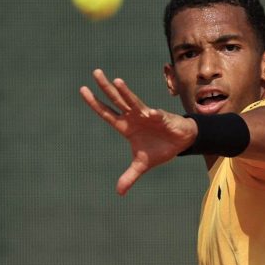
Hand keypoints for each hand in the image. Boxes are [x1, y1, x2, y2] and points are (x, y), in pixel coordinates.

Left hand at [81, 69, 197, 194]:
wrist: (181, 142)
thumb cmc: (160, 148)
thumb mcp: (142, 165)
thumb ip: (129, 176)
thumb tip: (119, 192)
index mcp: (126, 126)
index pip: (107, 113)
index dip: (95, 103)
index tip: (83, 90)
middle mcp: (133, 117)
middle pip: (116, 100)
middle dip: (105, 87)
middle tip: (95, 72)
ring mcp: (147, 115)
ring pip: (133, 101)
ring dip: (125, 93)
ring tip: (116, 81)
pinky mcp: (162, 117)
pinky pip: (156, 115)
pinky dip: (153, 115)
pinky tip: (150, 114)